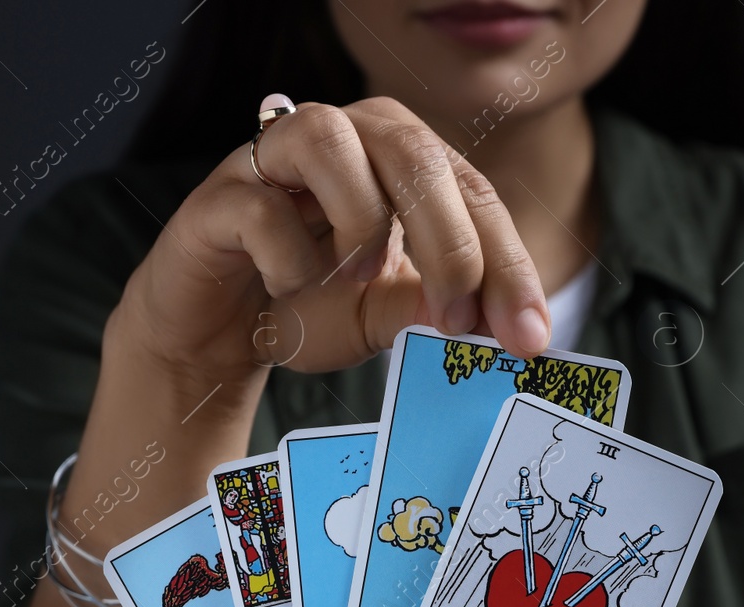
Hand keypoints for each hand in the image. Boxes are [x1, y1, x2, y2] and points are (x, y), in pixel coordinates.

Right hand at [111, 96, 551, 389]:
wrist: (215, 330)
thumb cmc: (306, 304)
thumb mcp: (382, 315)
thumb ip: (430, 310)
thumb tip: (493, 324)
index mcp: (401, 156)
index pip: (474, 193)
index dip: (508, 264)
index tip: (528, 334)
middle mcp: (346, 135)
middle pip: (414, 155)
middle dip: (451, 245)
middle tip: (456, 321)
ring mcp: (276, 156)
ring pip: (332, 141)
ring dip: (362, 223)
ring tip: (356, 282)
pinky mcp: (220, 194)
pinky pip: (261, 207)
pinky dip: (286, 257)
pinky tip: (288, 287)